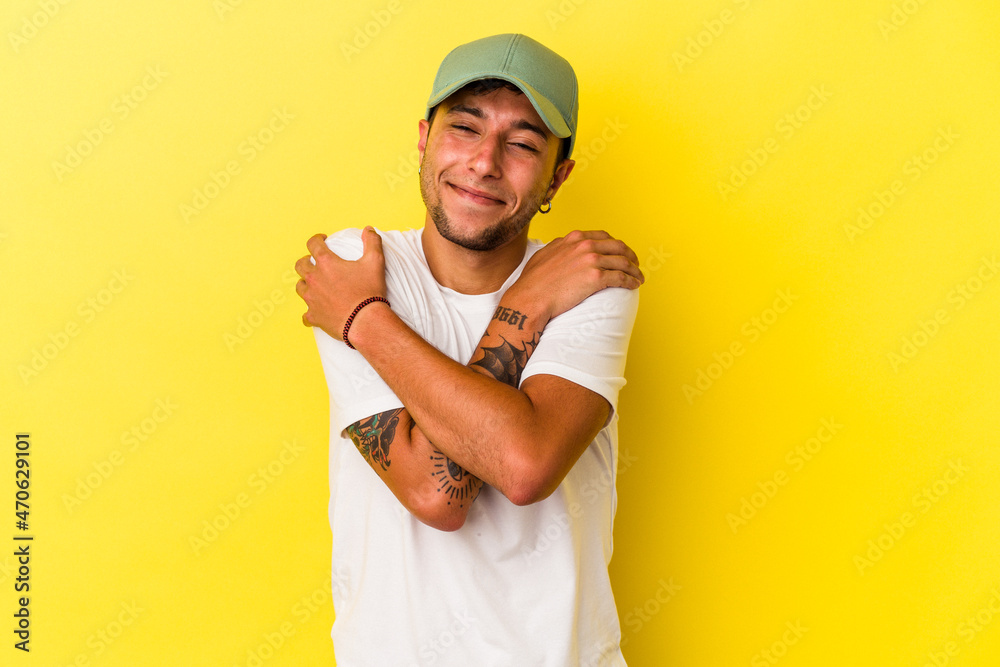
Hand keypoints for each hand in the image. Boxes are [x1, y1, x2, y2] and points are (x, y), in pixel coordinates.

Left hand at [294, 227, 387, 339]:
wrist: (365, 321)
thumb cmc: (370, 291)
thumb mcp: (375, 261)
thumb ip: (372, 242)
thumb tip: (368, 229)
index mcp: (326, 263)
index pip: (313, 244)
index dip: (317, 239)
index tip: (322, 240)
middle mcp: (314, 279)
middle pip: (300, 265)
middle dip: (306, 261)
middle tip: (314, 262)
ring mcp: (312, 298)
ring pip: (300, 287)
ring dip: (305, 283)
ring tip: (314, 285)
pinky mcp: (314, 316)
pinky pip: (305, 314)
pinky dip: (310, 312)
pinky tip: (315, 312)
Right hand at [505, 230, 643, 321]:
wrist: (530, 298)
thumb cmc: (533, 282)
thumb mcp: (544, 254)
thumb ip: (558, 247)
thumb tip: (562, 244)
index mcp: (574, 238)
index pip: (603, 236)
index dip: (615, 244)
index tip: (620, 252)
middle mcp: (585, 245)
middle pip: (618, 247)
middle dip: (630, 256)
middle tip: (635, 264)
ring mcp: (591, 260)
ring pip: (623, 262)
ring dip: (634, 270)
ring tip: (638, 277)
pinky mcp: (596, 278)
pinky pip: (621, 277)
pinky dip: (631, 281)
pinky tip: (634, 285)